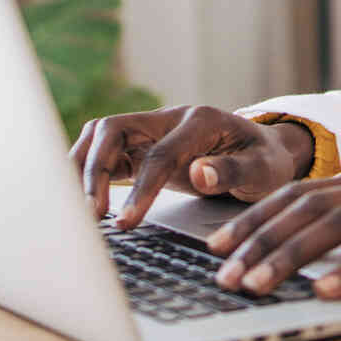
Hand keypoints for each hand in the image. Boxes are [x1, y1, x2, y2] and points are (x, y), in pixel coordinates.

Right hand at [68, 105, 313, 227]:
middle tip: (89, 214)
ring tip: (74, 209)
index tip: (125, 222)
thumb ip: (233, 171)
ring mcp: (150, 130)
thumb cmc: (265, 161)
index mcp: (200, 121)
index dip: (140, 189)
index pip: (159, 154)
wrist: (265, 151)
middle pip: (113, 130)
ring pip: (100, 137)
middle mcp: (168, 118)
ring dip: (82, 167)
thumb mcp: (263, 169)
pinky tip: (78, 200)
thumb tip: (199, 174)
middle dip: (95, 170)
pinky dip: (86, 172)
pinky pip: (104, 153)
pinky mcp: (140, 147)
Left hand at [205, 162, 340, 300]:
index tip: (217, 247)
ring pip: (335, 226)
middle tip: (223, 274)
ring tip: (258, 285)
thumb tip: (302, 251)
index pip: (296, 194)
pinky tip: (325, 292)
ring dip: (290, 256)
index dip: (254, 219)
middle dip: (258, 241)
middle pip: (305, 208)